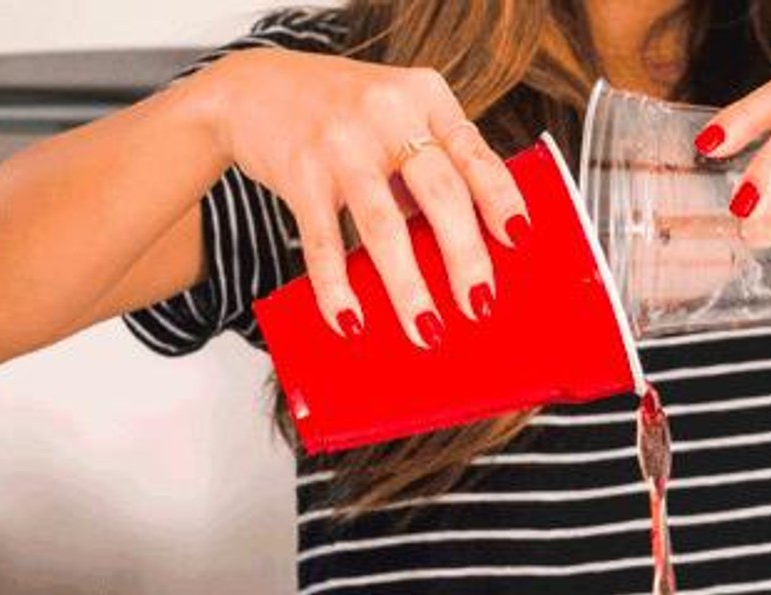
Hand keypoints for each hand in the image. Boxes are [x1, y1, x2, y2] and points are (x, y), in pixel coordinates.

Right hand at [202, 49, 527, 345]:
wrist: (251, 88)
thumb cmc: (340, 113)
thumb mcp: (397, 116)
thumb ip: (431, 166)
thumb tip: (470, 249)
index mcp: (425, 96)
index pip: (474, 153)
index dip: (500, 198)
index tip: (519, 240)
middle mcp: (388, 112)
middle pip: (439, 191)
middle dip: (465, 256)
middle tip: (479, 305)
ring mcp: (341, 142)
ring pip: (384, 225)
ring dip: (408, 287)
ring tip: (427, 331)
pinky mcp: (299, 172)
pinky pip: (323, 242)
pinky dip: (338, 288)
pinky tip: (352, 321)